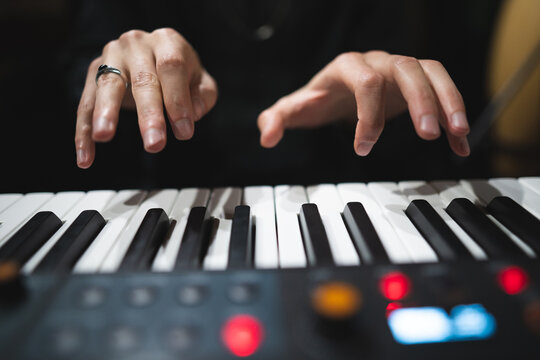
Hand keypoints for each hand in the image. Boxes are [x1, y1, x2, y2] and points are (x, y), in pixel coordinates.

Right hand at [75, 28, 217, 167]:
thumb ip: (202, 97)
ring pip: (108, 85)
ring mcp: (110, 56)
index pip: (172, 67)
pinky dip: (83, 132)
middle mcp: (136, 44)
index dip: (178, 100)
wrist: (152, 55)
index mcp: (167, 41)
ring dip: (106, 113)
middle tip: (154, 144)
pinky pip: (85, 104)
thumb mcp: (200, 81)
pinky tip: (86, 157)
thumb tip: (192, 115)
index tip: (184, 132)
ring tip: (104, 136)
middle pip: (142, 79)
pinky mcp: (93, 72)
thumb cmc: (179, 73)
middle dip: (148, 114)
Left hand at [258, 51, 469, 156]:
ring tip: (459, 133)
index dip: (367, 114)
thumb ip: (278, 118)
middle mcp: (378, 62)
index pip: (364, 81)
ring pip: (432, 73)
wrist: (338, 90)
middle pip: (407, 69)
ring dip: (448, 100)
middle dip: (420, 100)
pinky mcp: (416, 84)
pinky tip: (460, 145)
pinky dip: (454, 116)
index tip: (362, 148)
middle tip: (426, 135)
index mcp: (347, 67)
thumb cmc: (317, 98)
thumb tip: (266, 136)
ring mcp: (399, 70)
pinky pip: (443, 90)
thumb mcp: (295, 108)